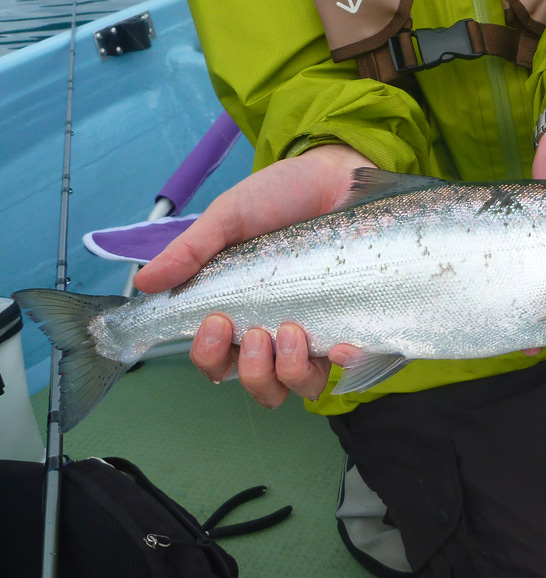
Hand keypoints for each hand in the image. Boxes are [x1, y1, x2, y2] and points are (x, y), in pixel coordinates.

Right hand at [134, 145, 373, 406]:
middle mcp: (276, 331)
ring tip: (291, 329)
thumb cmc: (281, 197)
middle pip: (260, 385)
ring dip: (290, 370)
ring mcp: (317, 332)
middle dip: (253, 370)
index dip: (210, 356)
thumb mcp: (229, 217)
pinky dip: (345, 361)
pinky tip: (341, 345)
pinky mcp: (353, 323)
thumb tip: (144, 283)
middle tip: (257, 331)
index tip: (215, 322)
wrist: (337, 175)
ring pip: (301, 385)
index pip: (217, 361)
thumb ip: (191, 251)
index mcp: (241, 313)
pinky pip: (351, 363)